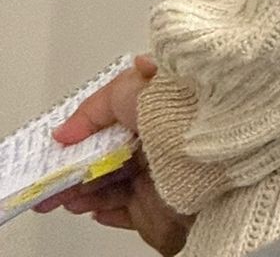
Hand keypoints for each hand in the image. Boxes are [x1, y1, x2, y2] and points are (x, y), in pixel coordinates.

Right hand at [35, 57, 192, 252]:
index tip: (64, 139)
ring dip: (82, 189)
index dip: (90, 127)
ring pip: (112, 184)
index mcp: (159, 107)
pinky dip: (103, 210)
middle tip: (50, 173)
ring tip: (57, 194)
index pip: (118, 115)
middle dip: (77, 164)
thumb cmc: (177, 112)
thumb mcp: (128, 89)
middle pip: (110, 155)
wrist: (207, 157)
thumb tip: (64, 131)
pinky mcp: (158, 209)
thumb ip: (94, 108)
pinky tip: (89, 207)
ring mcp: (159, 175)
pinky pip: (125, 212)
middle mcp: (161, 140)